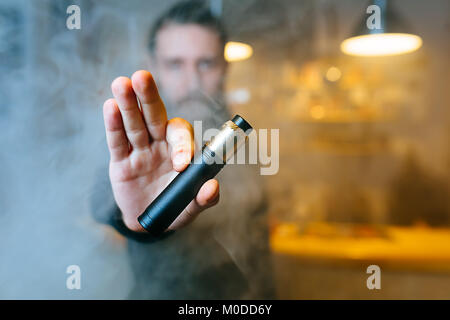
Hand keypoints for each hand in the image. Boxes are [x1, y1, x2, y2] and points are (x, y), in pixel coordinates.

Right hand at [102, 70, 219, 231]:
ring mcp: (139, 151)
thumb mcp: (190, 208)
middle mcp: (160, 145)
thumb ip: (203, 199)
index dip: (181, 144)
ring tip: (121, 84)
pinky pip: (117, 142)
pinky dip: (113, 125)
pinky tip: (110, 107)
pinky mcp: (120, 162)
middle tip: (142, 77)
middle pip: (155, 116)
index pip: (181, 136)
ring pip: (134, 124)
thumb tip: (212, 186)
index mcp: (180, 151)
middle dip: (149, 97)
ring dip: (128, 104)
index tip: (180, 163)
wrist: (148, 222)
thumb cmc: (174, 210)